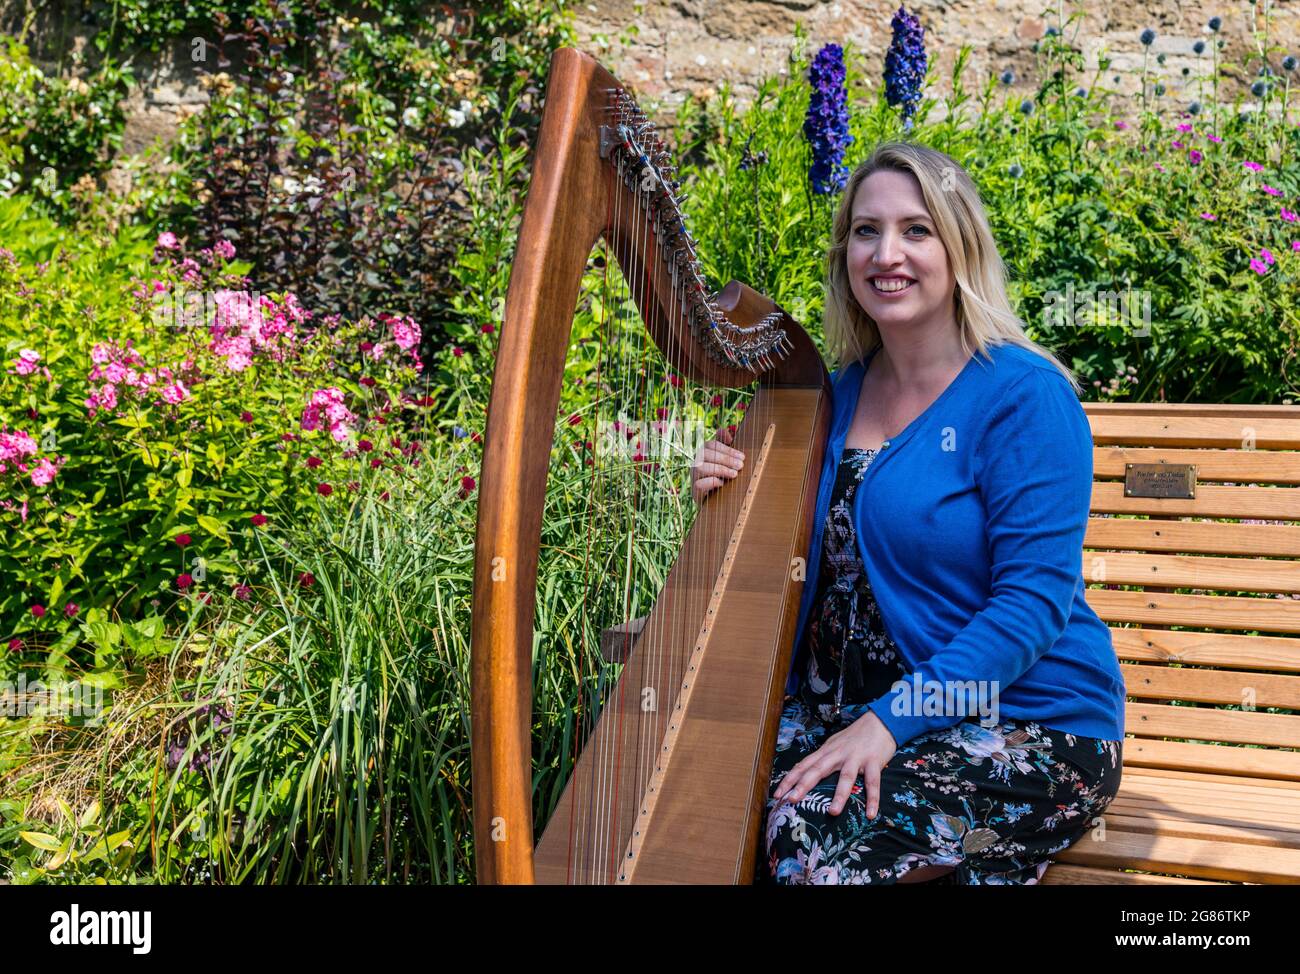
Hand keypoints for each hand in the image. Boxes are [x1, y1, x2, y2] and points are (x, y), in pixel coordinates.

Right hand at [689, 426, 743, 504]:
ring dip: (720, 469)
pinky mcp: (695, 491)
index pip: (712, 444)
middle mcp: (695, 463)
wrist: (716, 501)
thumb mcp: (725, 460)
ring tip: (734, 474)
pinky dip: (711, 482)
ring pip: (700, 468)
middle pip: (705, 454)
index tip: (742, 457)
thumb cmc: (722, 476)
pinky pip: (698, 484)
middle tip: (740, 466)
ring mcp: (693, 477)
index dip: (728, 450)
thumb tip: (722, 429)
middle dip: (725, 459)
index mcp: (703, 453)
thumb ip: (724, 445)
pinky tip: (722, 483)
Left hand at [772, 710, 897, 817]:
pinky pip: (873, 783)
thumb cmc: (855, 736)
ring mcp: (856, 758)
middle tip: (791, 800)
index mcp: (826, 751)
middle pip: (818, 769)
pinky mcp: (873, 762)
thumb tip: (807, 773)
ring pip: (846, 777)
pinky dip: (872, 798)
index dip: (789, 779)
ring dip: (839, 795)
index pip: (804, 765)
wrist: (880, 722)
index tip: (777, 794)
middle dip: (803, 785)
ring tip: (832, 812)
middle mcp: (838, 754)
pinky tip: (870, 813)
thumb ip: (823, 759)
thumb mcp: (835, 745)